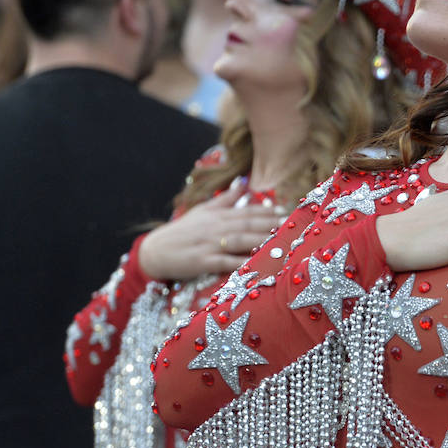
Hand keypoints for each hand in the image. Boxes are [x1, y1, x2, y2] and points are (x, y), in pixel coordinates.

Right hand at [137, 183, 286, 280]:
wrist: (155, 251)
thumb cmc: (182, 232)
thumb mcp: (203, 211)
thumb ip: (225, 199)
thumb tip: (243, 183)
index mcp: (218, 215)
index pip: (246, 211)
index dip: (267, 211)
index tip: (285, 211)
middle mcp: (216, 227)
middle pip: (247, 224)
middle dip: (270, 224)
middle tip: (291, 225)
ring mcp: (210, 244)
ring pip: (239, 240)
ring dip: (260, 239)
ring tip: (279, 240)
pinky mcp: (203, 261)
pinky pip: (225, 261)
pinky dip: (240, 262)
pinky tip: (254, 263)